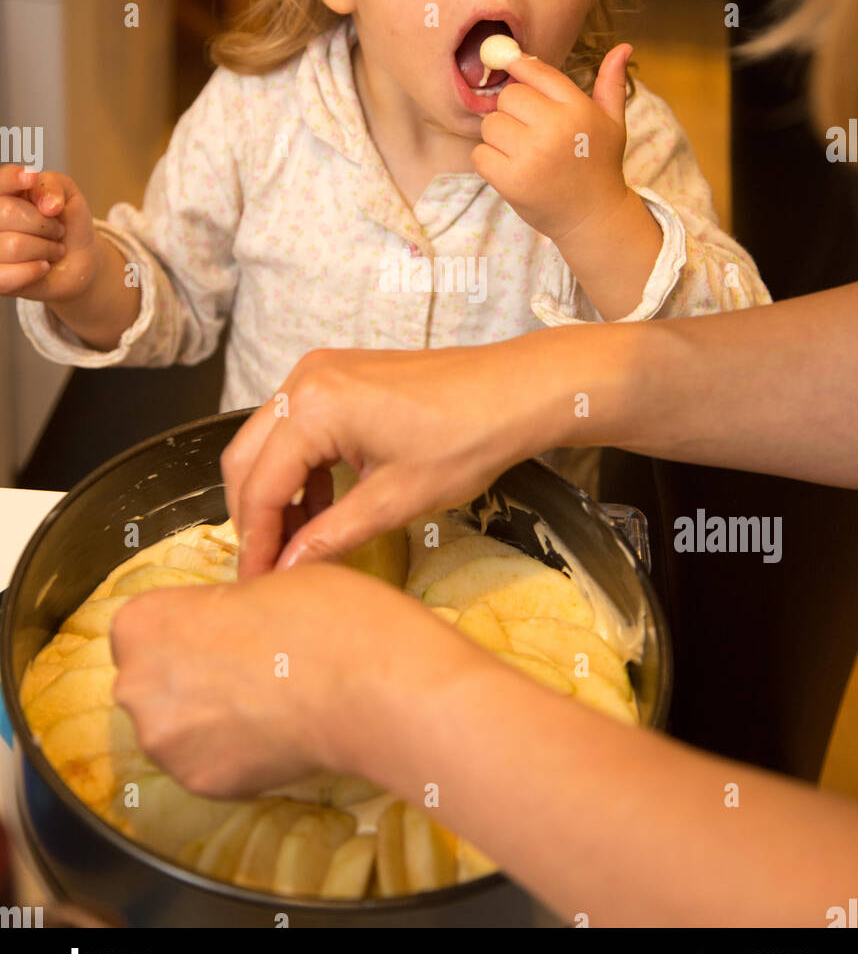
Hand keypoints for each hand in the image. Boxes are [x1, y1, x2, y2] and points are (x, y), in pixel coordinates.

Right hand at [0, 164, 99, 302]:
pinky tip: (43, 266)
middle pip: (6, 213)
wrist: (78, 257)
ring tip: (54, 249)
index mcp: (4, 193)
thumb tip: (47, 204)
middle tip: (58, 230)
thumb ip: (53, 185)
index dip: (11, 179)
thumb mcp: (67, 194)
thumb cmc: (67, 221)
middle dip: (43, 223)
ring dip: (45, 248)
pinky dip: (33, 271)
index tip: (31, 179)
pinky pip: (5, 276)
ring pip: (13, 245)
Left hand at [110, 560, 464, 796]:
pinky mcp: (200, 783)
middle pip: (152, 677)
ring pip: (177, 724)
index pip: (144, 624)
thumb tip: (230, 625)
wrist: (371, 687)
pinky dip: (231, 750)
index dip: (188, 623)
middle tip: (248, 663)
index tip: (223, 626)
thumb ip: (222, 608)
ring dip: (207, 715)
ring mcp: (167, 742)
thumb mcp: (265, 581)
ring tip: (266, 699)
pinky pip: (205, 761)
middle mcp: (138, 685)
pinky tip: (273, 730)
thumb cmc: (324, 616)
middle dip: (190, 672)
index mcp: (143, 623)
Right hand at [221, 338, 562, 577]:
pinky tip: (320, 505)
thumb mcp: (395, 500)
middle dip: (254, 516)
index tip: (257, 580)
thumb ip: (330, 536)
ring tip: (296, 542)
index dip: (255, 541)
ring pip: (268, 442)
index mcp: (315, 407)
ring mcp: (320, 372)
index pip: (260, 485)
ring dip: (275, 492)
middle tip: (268, 566)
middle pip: (247, 458)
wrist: (514, 391)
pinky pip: (296, 426)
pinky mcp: (337, 376)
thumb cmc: (469, 436)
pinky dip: (299, 467)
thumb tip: (287, 568)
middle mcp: (306, 380)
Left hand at [471, 44, 632, 246]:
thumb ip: (611, 84)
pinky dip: (489, 161)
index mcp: (577, 109)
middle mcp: (555, 128)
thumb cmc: (599, 165)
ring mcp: (531, 155)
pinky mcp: (512, 180)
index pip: (535, 71)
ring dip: (498, 137)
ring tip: (520, 152)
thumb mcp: (612, 123)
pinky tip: (510, 169)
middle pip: (508, 96)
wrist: (593, 217)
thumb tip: (623, 46)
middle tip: (528, 131)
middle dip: (512, 111)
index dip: (519, 68)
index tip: (513, 70)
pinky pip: (480, 154)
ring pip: (490, 124)